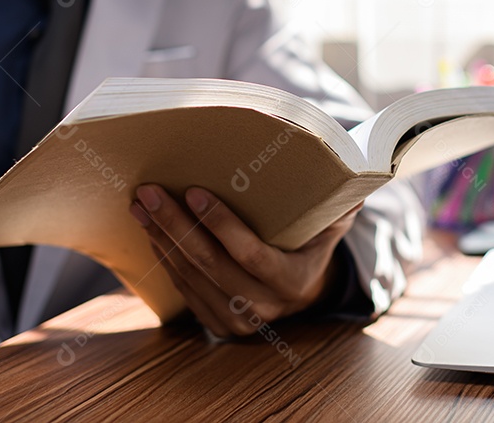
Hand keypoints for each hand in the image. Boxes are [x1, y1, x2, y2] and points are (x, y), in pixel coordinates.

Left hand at [129, 184, 360, 336]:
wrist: (302, 288)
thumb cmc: (313, 241)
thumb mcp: (333, 221)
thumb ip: (340, 199)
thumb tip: (352, 171)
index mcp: (292, 281)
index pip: (250, 253)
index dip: (220, 224)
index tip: (194, 191)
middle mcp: (264, 307)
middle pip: (209, 264)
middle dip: (175, 224)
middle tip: (150, 191)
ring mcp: (237, 321)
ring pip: (190, 276)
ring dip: (161, 237)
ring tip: (141, 204)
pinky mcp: (215, 322)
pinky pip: (182, 288)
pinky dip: (164, 257)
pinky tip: (150, 229)